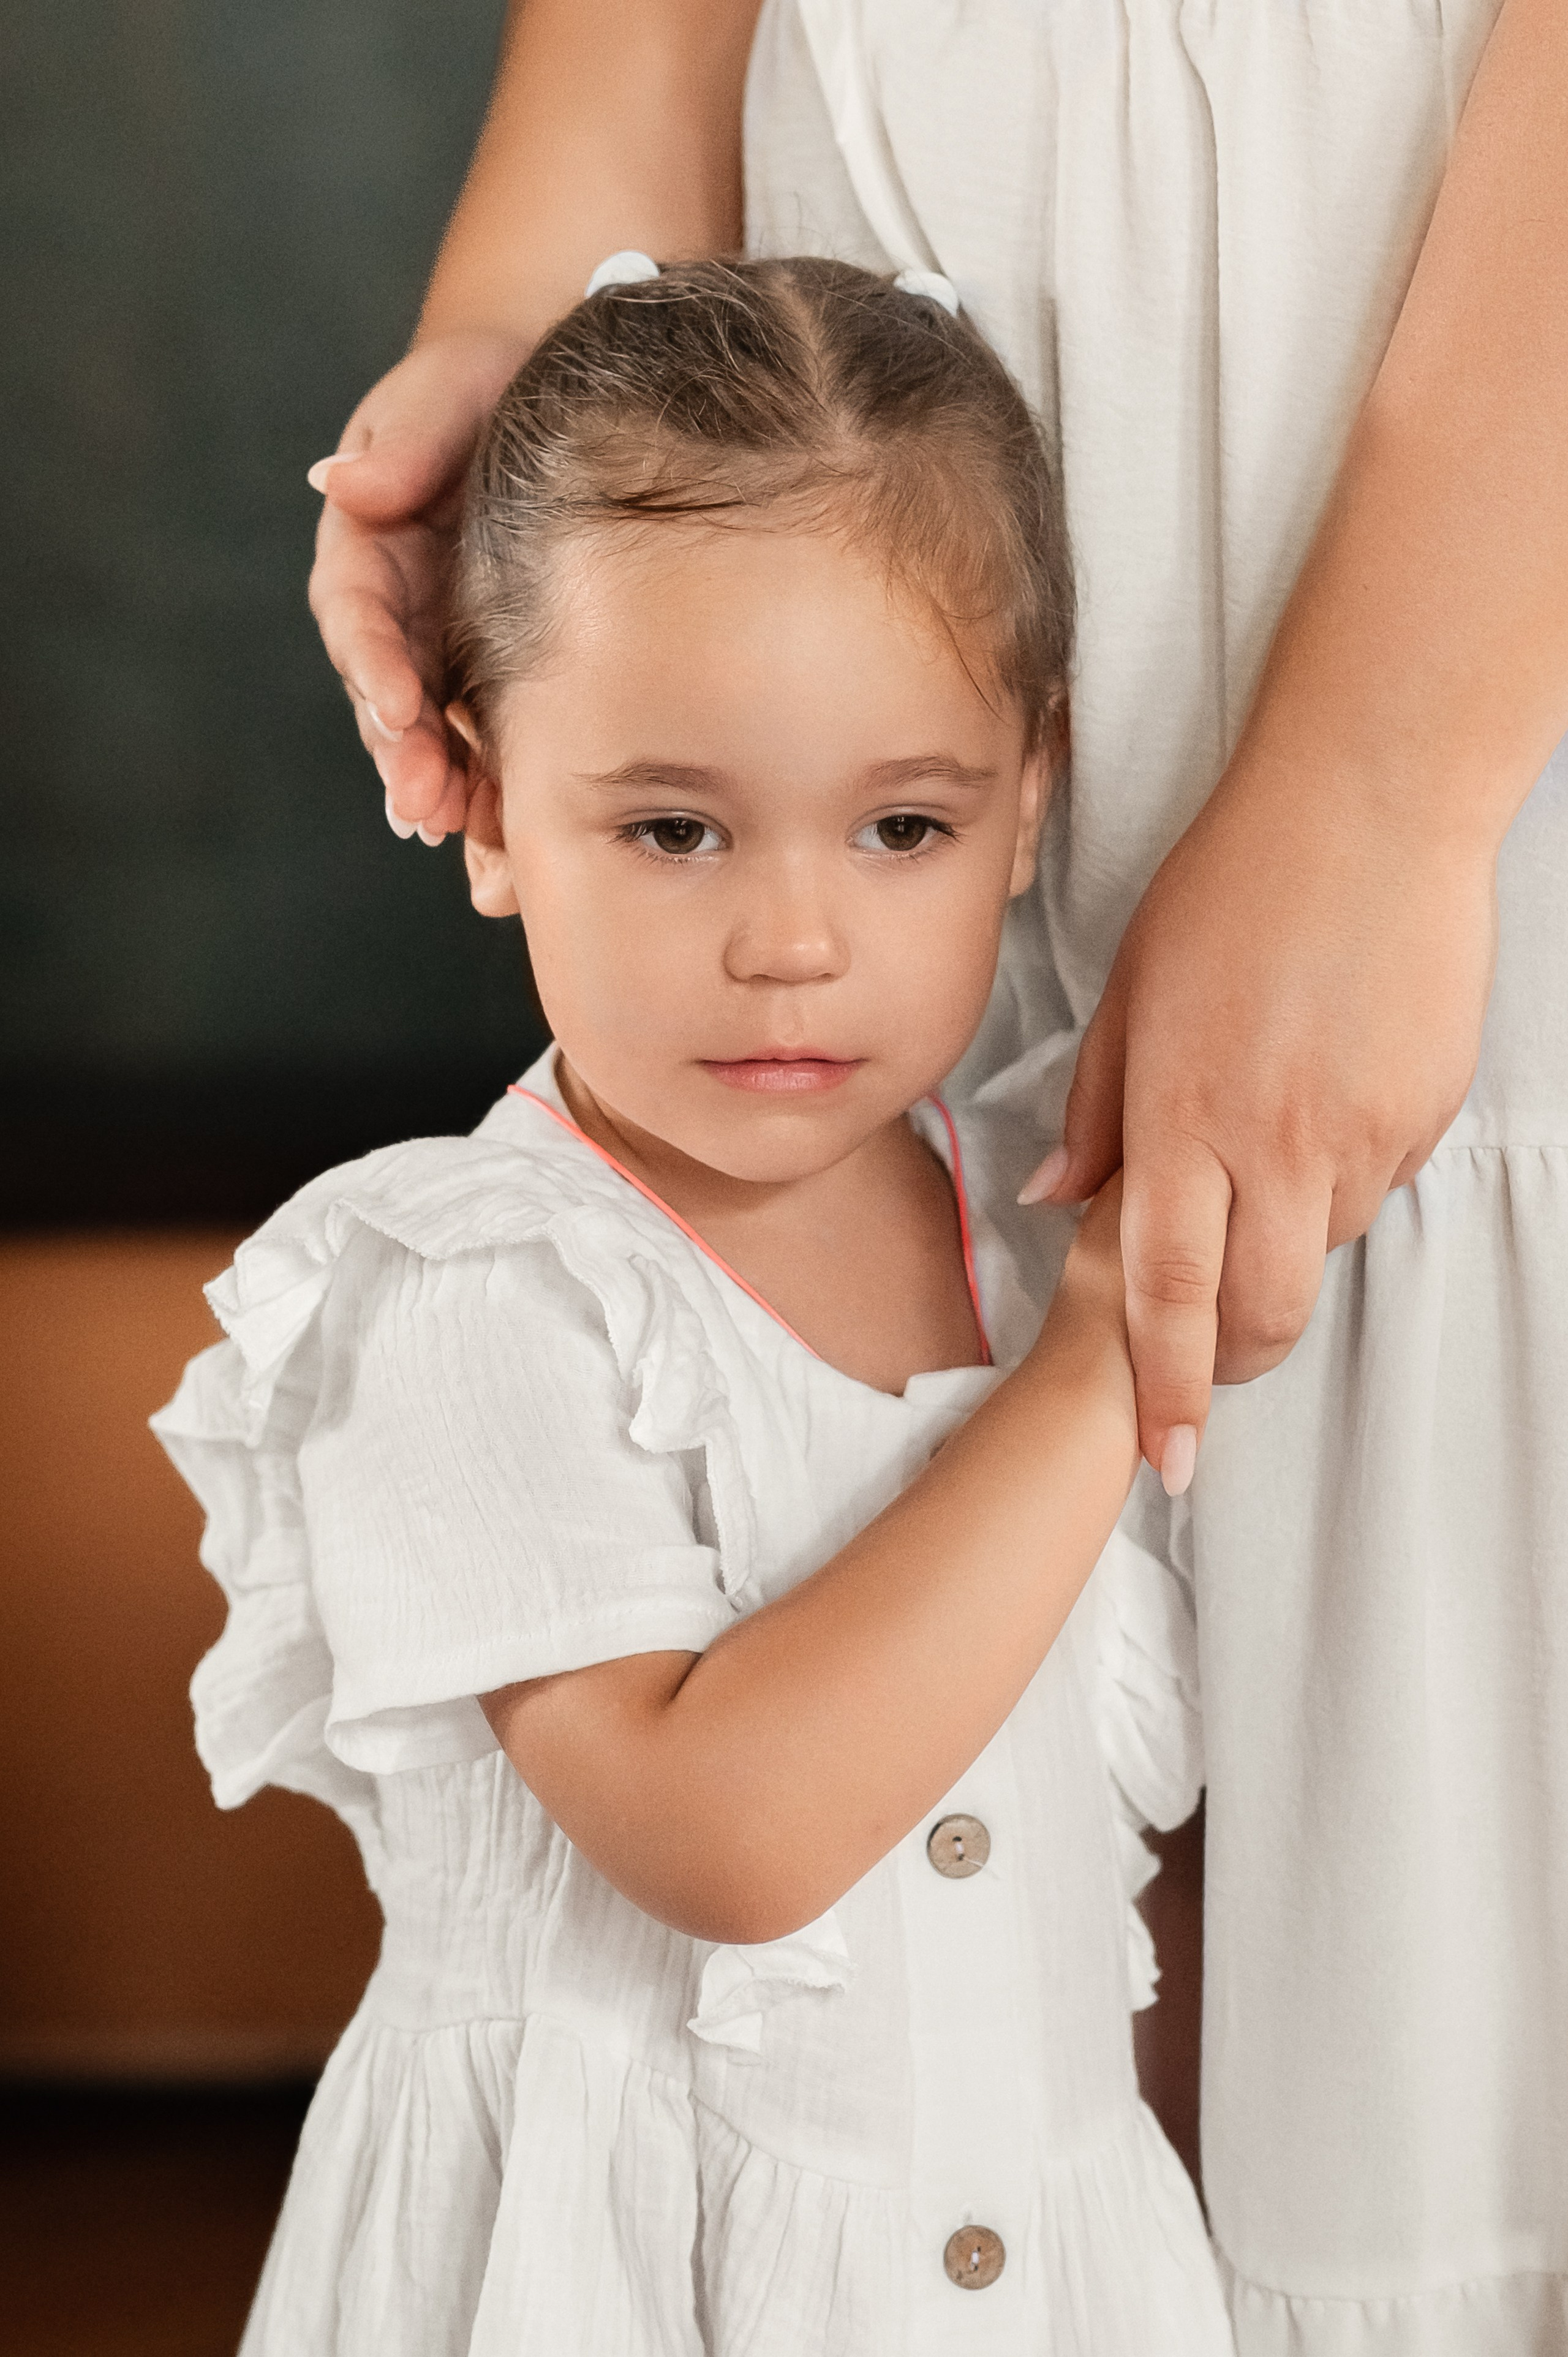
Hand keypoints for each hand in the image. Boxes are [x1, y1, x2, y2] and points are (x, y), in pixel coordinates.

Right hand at [306, 330, 529, 839]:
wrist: (541, 403)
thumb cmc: (481, 387)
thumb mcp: (442, 391)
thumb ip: (401, 441)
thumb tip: (340, 481)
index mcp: (368, 551)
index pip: (357, 615)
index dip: (372, 663)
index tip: (395, 703)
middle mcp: (396, 616)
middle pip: (387, 696)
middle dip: (402, 753)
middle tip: (423, 806)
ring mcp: (442, 653)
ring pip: (431, 734)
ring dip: (443, 787)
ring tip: (462, 834)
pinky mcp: (491, 677)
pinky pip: (484, 740)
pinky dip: (489, 786)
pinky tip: (499, 836)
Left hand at [1024, 760, 1498, 1489]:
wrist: (1371, 802)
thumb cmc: (1233, 884)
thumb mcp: (1130, 991)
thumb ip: (1095, 1112)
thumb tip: (1050, 1200)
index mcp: (1180, 1116)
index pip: (1168, 1294)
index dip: (1165, 1389)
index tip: (1164, 1459)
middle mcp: (1273, 1141)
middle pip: (1259, 1312)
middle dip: (1232, 1361)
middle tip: (1211, 1361)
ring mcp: (1359, 1130)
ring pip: (1320, 1248)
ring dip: (1283, 1246)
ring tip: (1263, 1155)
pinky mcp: (1423, 1110)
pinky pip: (1376, 1186)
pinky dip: (1339, 1180)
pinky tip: (1322, 1100)